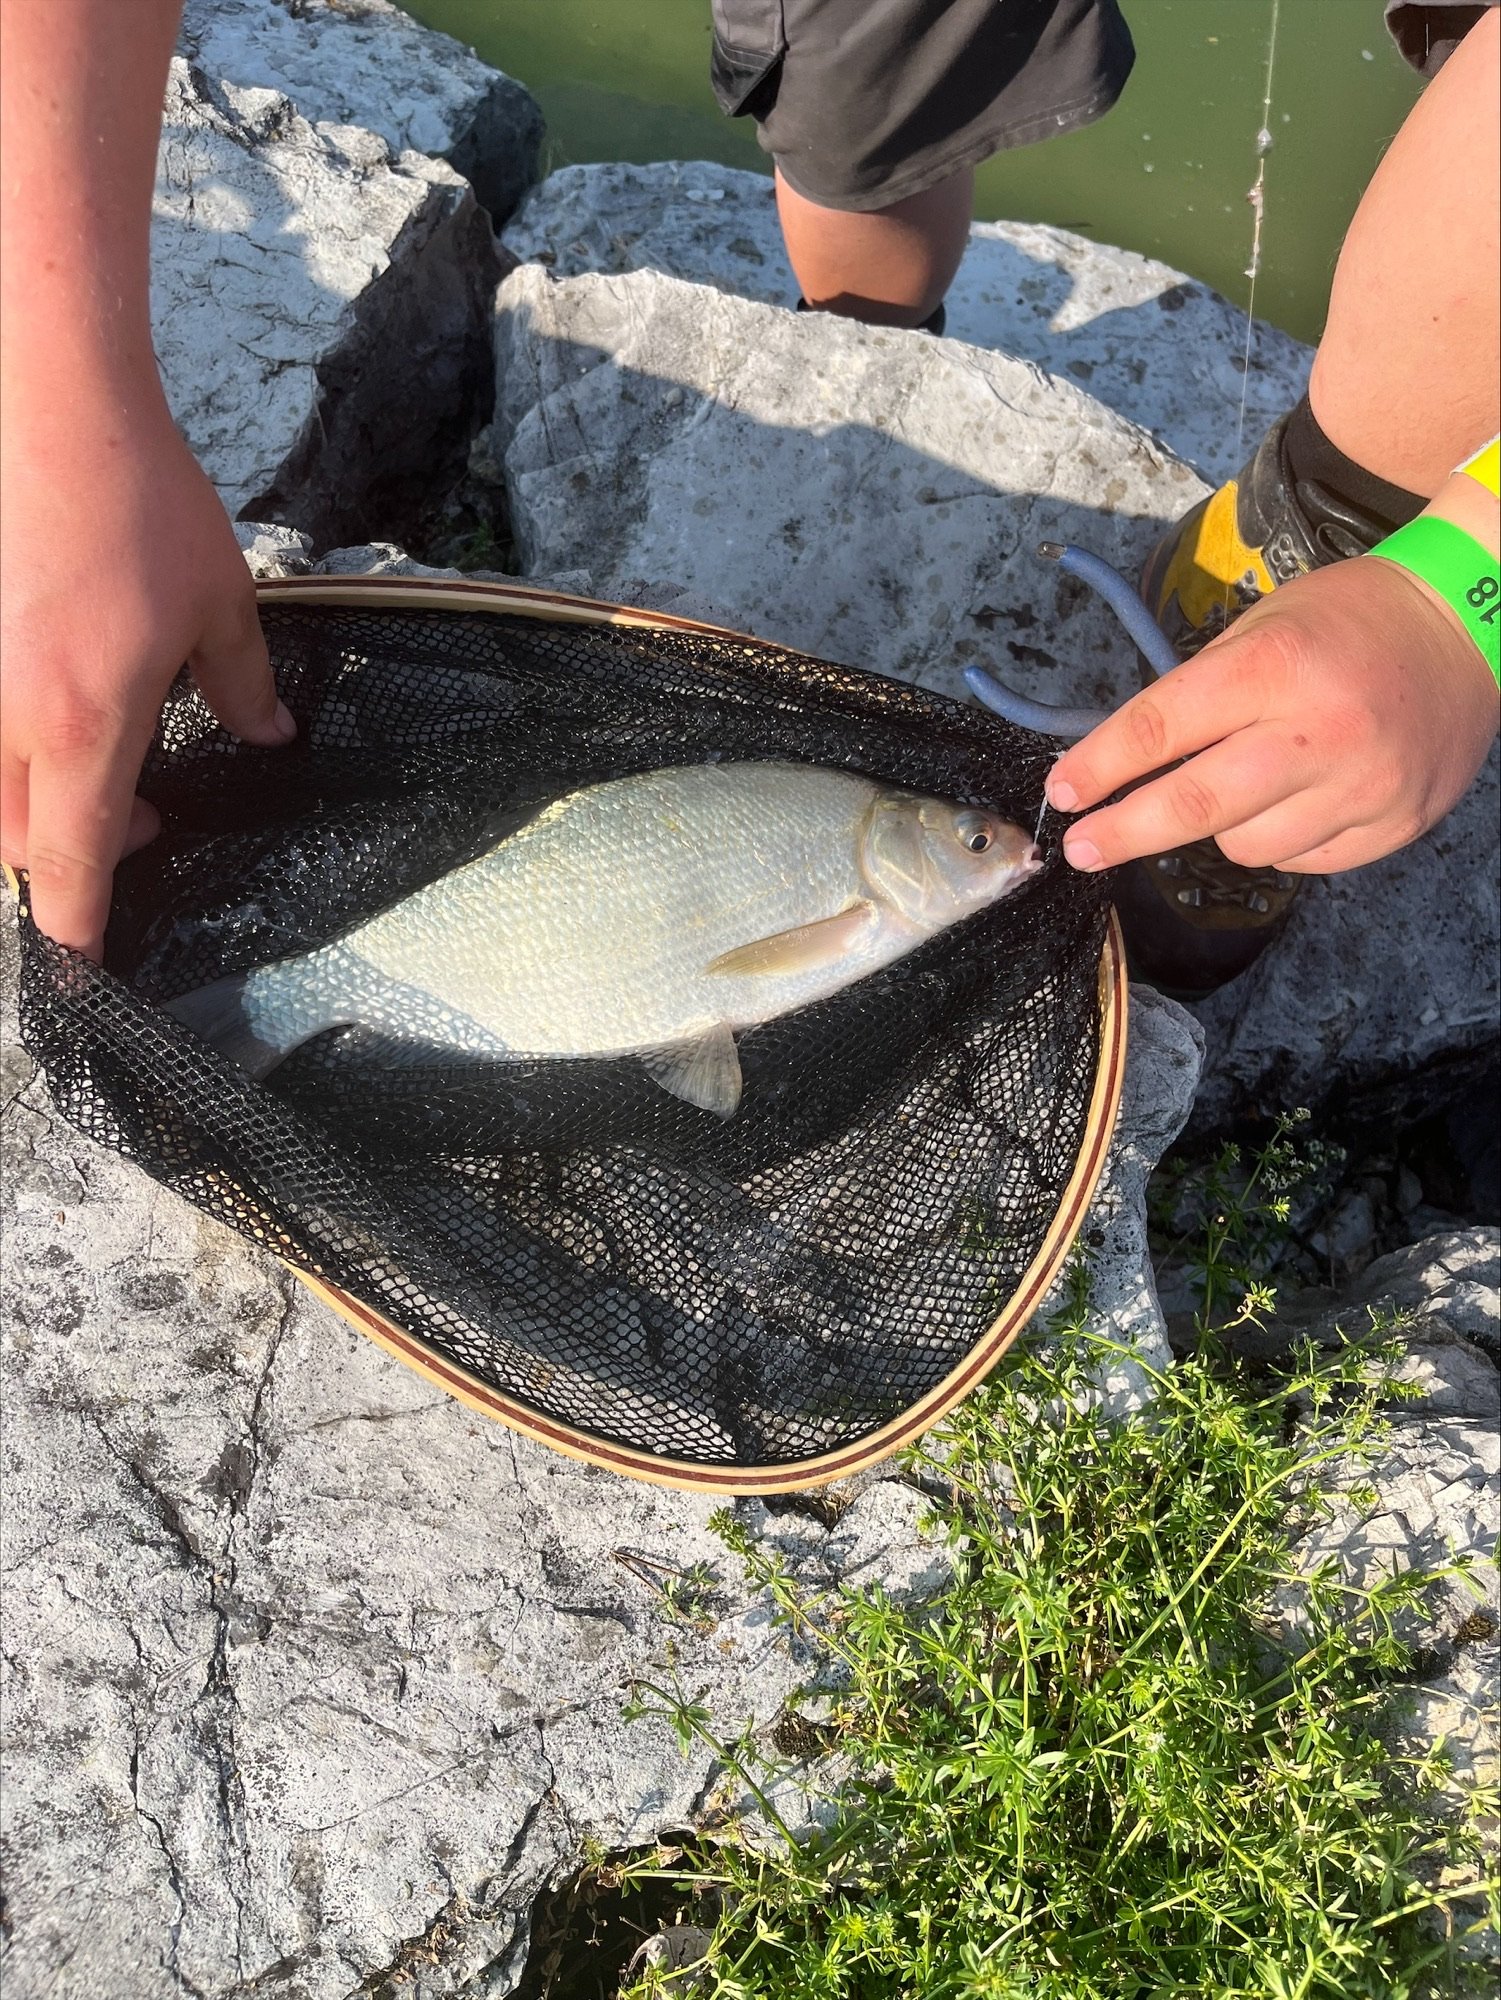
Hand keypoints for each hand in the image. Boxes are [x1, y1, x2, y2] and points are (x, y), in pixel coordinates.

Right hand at [1, 397, 293, 959]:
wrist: (47, 403)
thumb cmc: (140, 501)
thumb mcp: (222, 603)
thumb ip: (246, 687)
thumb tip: (271, 739)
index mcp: (82, 719)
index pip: (75, 857)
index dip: (80, 926)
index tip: (82, 974)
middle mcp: (3, 713)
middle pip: (17, 841)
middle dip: (73, 860)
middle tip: (147, 824)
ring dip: (38, 806)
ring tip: (105, 766)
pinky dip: (15, 749)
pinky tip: (60, 710)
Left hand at [1044, 554, 1499, 875]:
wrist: (1470, 628)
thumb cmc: (1350, 620)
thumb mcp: (1265, 625)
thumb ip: (1200, 691)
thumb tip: (1123, 761)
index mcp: (1276, 667)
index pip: (1162, 727)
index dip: (1101, 767)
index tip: (1062, 794)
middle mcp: (1319, 732)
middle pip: (1195, 805)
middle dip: (1125, 832)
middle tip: (1081, 849)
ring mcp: (1362, 786)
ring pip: (1245, 846)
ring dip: (1221, 827)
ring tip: (1248, 781)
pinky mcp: (1392, 825)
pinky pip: (1300, 861)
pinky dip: (1282, 840)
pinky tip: (1301, 799)